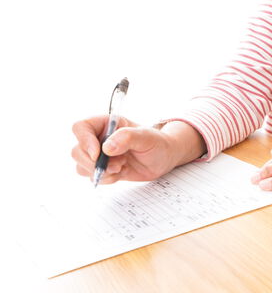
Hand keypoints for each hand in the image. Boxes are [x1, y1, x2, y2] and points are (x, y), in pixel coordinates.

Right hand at [71, 116, 205, 184]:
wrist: (164, 158)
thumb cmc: (157, 142)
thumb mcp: (146, 137)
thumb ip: (127, 137)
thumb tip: (106, 148)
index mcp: (106, 123)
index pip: (81, 128)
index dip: (85, 141)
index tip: (98, 154)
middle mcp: (99, 138)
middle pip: (78, 151)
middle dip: (94, 162)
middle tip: (118, 164)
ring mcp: (100, 155)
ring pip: (82, 165)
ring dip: (100, 171)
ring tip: (122, 166)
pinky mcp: (104, 168)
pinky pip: (93, 177)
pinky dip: (106, 179)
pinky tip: (122, 172)